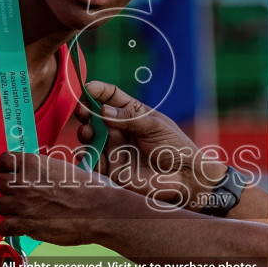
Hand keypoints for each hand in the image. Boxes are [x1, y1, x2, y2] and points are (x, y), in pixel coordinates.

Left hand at [0, 149, 120, 244]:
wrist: (98, 211)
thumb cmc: (87, 189)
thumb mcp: (62, 168)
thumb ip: (42, 170)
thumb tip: (32, 174)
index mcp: (34, 163)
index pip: (3, 160)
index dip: (5, 168)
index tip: (9, 173)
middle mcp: (24, 182)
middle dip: (5, 189)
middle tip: (16, 195)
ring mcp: (23, 204)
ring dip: (8, 209)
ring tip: (20, 212)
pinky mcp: (26, 225)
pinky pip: (3, 227)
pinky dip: (9, 228)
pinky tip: (18, 227)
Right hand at [76, 81, 226, 207]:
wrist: (184, 178)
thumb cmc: (175, 147)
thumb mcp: (155, 126)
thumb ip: (128, 118)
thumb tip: (103, 110)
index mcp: (133, 113)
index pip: (111, 96)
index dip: (98, 90)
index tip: (86, 88)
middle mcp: (120, 129)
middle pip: (95, 115)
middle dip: (85, 111)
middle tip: (83, 112)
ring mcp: (114, 148)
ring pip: (90, 137)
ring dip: (84, 132)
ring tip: (88, 132)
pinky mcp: (112, 168)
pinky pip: (92, 160)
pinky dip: (84, 155)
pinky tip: (85, 152)